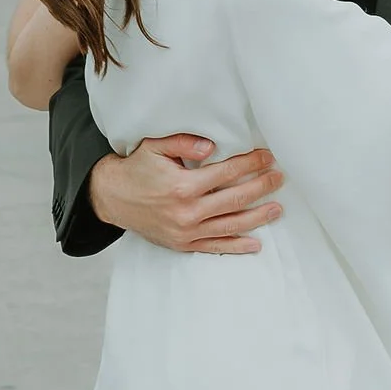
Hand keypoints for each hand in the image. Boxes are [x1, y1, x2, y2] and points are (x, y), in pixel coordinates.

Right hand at [88, 135, 283, 253]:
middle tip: (279, 178)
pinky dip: (237, 246)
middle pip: (235, 199)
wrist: (112, 197)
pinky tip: (256, 243)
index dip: (250, 164)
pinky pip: (215, 247)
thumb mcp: (155, 146)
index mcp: (183, 186)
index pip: (227, 173)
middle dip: (261, 187)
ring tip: (277, 209)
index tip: (267, 157)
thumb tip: (212, 146)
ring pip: (230, 225)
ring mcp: (186, 231)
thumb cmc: (136, 169)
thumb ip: (184, 142)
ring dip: (257, 217)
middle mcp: (188, 211)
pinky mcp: (183, 244)